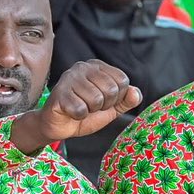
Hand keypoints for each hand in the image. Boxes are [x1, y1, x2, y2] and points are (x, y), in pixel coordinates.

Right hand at [11, 59, 142, 152]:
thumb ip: (126, 100)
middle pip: (111, 90)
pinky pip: (80, 109)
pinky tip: (70, 112)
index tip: (103, 101)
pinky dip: (78, 116)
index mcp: (98, 66)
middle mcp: (83, 67)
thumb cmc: (85, 113)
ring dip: (90, 111)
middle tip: (90, 106)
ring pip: (96, 100)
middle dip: (104, 105)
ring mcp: (69, 79)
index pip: (122, 80)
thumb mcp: (111, 108)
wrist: (59, 126)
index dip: (117, 97)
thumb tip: (135, 93)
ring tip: (80, 108)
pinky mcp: (58, 93)